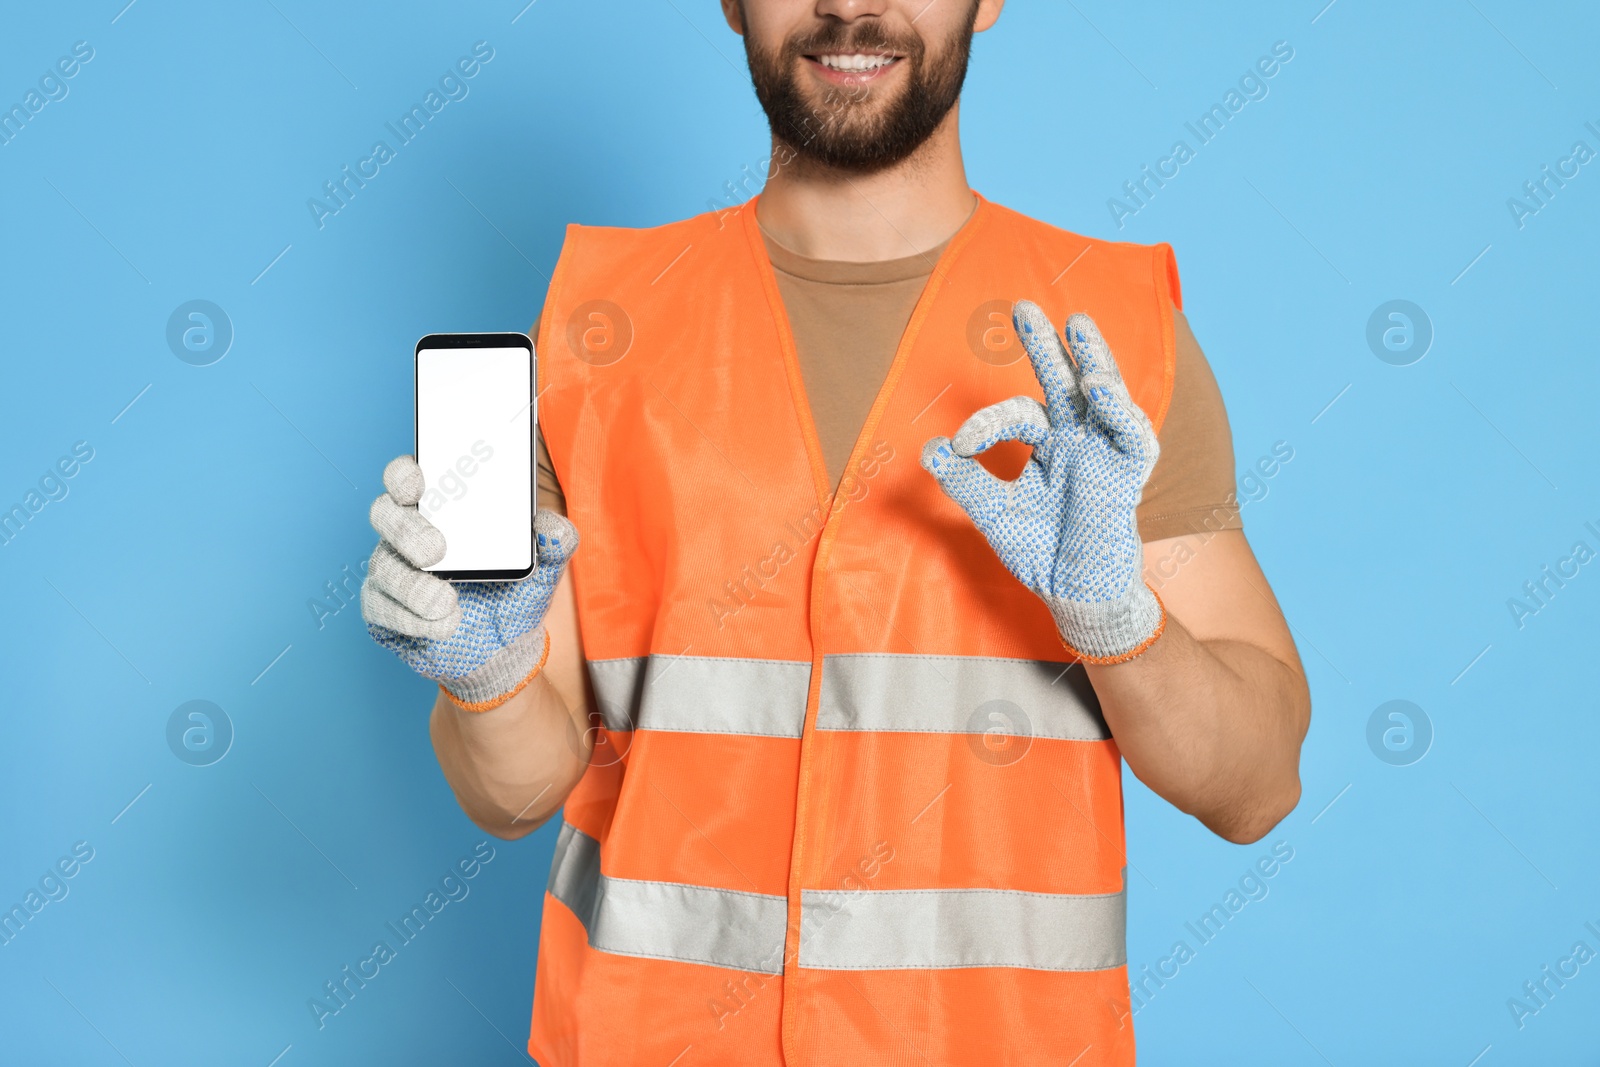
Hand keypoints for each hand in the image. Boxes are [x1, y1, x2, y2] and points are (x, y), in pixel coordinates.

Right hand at [360, 455, 578, 709]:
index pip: (408, 476)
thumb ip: (554, 541)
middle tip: (436, 551)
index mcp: (443, 507)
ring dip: (412, 585)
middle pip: (385, 514)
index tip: (416, 485)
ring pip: (383, 566)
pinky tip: (441, 626)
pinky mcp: (385, 609)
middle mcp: (409, 532)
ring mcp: (393, 570)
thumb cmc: (515, 591)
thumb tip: (555, 529)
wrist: (506, 648)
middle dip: (406, 530)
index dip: (403, 475)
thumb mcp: (543, 564)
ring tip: (445, 603)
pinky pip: (382, 609)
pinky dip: (411, 619)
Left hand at [920, 301, 1163, 662]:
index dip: (986, 423)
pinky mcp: (1128, 474)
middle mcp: (1077, 440)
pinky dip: (1119, 410)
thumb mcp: (993, 514)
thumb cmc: (1039, 550)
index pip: (1016, 415)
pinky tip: (1098, 387)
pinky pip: (1132, 435)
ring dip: (1093, 361)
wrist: (1074, 593)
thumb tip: (929, 449)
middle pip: (1064, 382)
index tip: (959, 444)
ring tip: (1078, 325)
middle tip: (1024, 306)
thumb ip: (964, 482)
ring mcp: (1105, 453)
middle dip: (1046, 345)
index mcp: (1046, 445)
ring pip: (1104, 396)